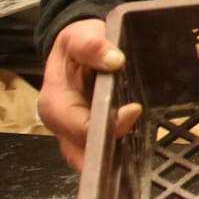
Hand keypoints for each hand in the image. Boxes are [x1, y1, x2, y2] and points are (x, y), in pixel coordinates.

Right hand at [37, 19, 139, 172]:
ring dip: (115, 163)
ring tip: (143, 162)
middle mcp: (61, 126)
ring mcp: (74, 134)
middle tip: (141, 156)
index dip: (106, 125)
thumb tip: (114, 60)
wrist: (77, 46)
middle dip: (109, 159)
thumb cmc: (76, 43)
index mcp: (55, 104)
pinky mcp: (90, 135)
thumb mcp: (80, 36)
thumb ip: (92, 46)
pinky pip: (103, 152)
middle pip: (83, 154)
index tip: (134, 111)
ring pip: (92, 160)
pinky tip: (141, 156)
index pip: (78, 127)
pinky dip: (119, 156)